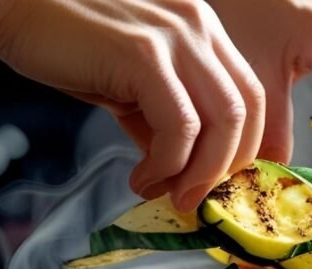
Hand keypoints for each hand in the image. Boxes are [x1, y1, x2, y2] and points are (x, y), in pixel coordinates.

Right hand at [0, 0, 266, 210]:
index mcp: (201, 28)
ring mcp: (175, 37)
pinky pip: (179, 128)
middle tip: (194, 199)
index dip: (244, 147)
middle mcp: (198, 26)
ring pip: (222, 124)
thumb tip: (179, 168)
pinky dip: (167, 165)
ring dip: (200, 174)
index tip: (218, 183)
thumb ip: (161, 113)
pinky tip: (139, 177)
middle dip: (227, 167)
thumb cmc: (61, 36)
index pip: (250, 95)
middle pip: (248, 111)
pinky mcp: (143, 55)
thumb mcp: (128, 75)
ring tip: (168, 194)